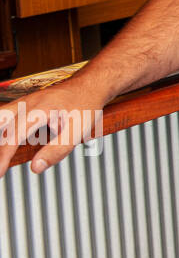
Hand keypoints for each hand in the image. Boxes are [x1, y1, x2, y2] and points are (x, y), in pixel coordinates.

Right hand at [0, 76, 114, 177]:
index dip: (4, 156)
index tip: (0, 172)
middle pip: (1, 124)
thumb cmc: (86, 105)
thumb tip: (35, 167)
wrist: (90, 85)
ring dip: (0, 134)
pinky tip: (5, 139)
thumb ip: (57, 150)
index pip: (14, 136)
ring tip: (2, 155)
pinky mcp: (24, 104)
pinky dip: (2, 128)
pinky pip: (5, 115)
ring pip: (0, 117)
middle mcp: (28, 103)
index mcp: (40, 110)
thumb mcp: (77, 130)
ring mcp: (24, 102)